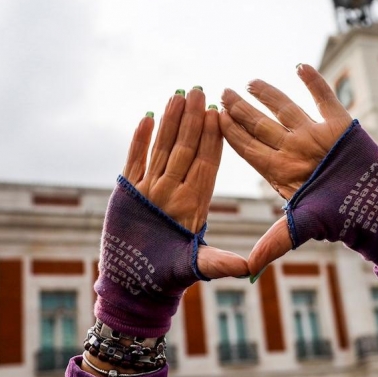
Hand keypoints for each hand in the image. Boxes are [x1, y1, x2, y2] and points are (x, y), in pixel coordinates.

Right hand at [122, 88, 247, 278]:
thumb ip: (219, 263)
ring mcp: (152, 190)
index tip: (219, 113)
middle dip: (192, 120)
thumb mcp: (196, 268)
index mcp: (195, 203)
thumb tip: (249, 267)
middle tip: (199, 90)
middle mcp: (175, 191)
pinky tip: (146, 117)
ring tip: (176, 95)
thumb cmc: (167, 278)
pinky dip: (139, 141)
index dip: (212, 138)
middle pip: (185, 149)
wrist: (135, 286)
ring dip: (168, 122)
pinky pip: (135, 162)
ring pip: (162, 150)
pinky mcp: (129, 193)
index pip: (206, 163)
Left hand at [220, 64, 351, 276]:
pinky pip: (324, 98)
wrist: (377, 211)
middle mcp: (295, 149)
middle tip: (222, 92)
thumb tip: (248, 271)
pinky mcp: (341, 125)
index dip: (230, 133)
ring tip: (249, 81)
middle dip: (240, 109)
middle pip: (261, 124)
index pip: (248, 147)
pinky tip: (300, 66)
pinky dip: (314, 81)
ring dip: (268, 93)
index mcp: (281, 170)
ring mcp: (316, 135)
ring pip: (286, 108)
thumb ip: (274, 243)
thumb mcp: (302, 228)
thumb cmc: (340, 220)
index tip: (212, 118)